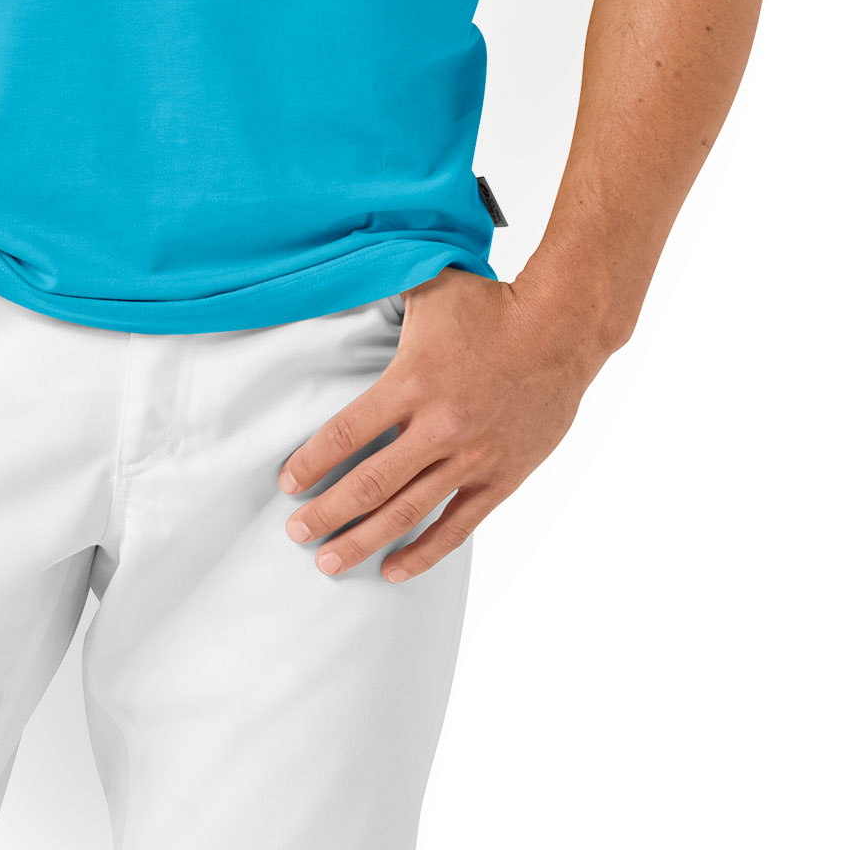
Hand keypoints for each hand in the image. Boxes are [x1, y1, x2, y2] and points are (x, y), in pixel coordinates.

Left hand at [278, 268, 604, 581]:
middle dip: (327, 514)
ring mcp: (472, 457)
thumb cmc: (491, 305)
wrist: (562, 328)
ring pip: (408, 513)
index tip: (288, 483)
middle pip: (369, 484)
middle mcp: (439, 427)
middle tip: (297, 534)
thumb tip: (337, 279)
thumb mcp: (428, 288)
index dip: (311, 462)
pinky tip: (395, 570)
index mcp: (412, 382)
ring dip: (365, 541)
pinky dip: (425, 552)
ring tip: (330, 563)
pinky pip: (458, 526)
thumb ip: (381, 291)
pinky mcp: (502, 477)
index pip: (345, 433)